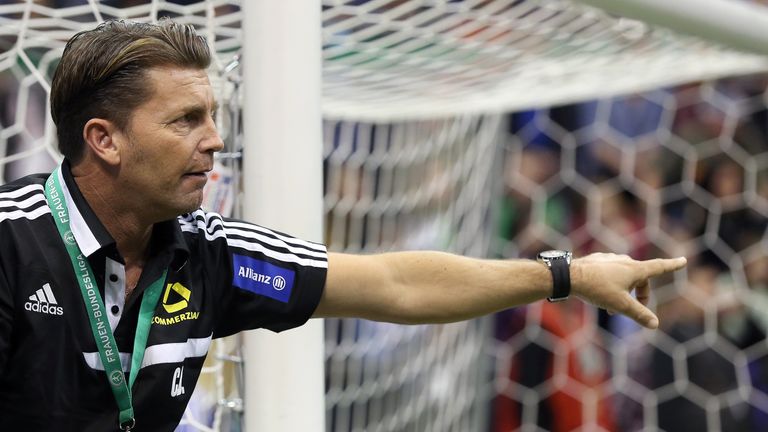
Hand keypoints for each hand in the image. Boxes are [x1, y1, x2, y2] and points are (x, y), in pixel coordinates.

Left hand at [570, 253, 686, 328]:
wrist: (569, 276)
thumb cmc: (597, 289)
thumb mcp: (620, 305)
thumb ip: (639, 314)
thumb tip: (655, 324)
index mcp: (634, 269)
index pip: (659, 267)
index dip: (672, 265)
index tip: (683, 259)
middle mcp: (624, 260)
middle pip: (640, 279)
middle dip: (638, 296)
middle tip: (629, 311)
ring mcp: (610, 259)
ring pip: (623, 277)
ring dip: (622, 292)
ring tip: (610, 308)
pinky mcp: (597, 260)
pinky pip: (609, 274)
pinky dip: (609, 285)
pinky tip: (597, 293)